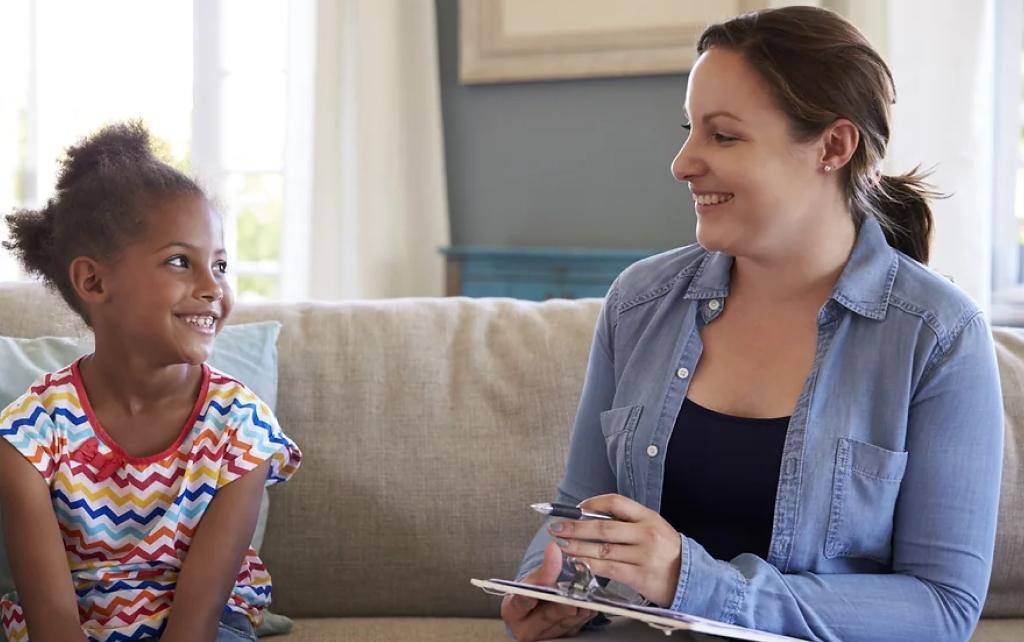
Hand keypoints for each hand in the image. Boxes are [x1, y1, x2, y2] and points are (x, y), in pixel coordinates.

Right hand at [501, 542, 595, 640]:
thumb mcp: (533, 578)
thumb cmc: (531, 590)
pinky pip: (574, 628)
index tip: (537, 593)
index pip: (520, 604)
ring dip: (577, 611)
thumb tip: (553, 548)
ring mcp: (545, 635)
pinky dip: (584, 616)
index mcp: (512, 611)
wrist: (537, 605)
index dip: (528, 599)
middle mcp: (526, 628)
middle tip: (571, 600)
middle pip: (545, 616)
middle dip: (560, 606)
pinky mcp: (561, 637)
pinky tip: (590, 607)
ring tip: (586, 601)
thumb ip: (545, 566)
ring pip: (563, 624)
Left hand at [548, 494, 681, 607]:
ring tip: (561, 545)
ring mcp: (644, 555)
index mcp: (648, 517)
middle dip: (575, 527)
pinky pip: (609, 569)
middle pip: (603, 528)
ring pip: (603, 549)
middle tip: (556, 528)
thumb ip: (629, 522)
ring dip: (578, 547)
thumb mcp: (654, 528)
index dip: (592, 504)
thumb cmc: (667, 552)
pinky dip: (590, 565)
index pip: (616, 502)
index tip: (575, 509)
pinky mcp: (640, 576)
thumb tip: (592, 518)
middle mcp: (646, 534)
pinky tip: (577, 563)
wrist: (692, 579)